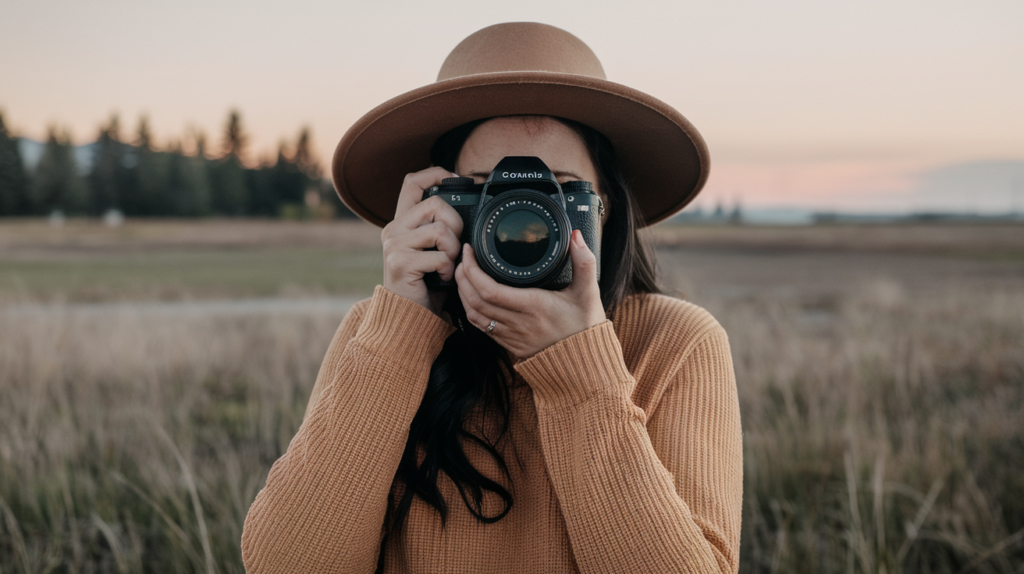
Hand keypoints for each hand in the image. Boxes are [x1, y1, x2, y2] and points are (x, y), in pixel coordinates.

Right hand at [381, 167, 463, 315]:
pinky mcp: (400, 262)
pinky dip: (448, 270)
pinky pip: (439, 256)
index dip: (435, 173)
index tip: (455, 179)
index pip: (412, 182)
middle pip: (436, 204)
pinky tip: (441, 279)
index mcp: (401, 222)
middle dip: (455, 225)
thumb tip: (467, 207)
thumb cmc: (427, 284)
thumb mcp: (432, 250)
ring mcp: (394, 245)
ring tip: (447, 266)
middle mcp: (393, 229)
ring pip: (440, 229)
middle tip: (453, 248)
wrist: (409, 317)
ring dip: (452, 251)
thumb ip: (439, 228)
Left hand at [455, 230, 605, 358]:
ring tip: (463, 274)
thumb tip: (576, 236)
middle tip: (463, 258)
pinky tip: (471, 297)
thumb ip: (584, 262)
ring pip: (474, 315)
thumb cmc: (585, 327)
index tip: (470, 252)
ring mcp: (512, 336)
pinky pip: (482, 327)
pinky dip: (471, 310)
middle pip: (475, 301)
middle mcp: (519, 323)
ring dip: (463, 294)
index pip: (490, 290)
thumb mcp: (588, 292)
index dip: (472, 270)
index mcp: (534, 306)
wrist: (585, 365)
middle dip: (463, 277)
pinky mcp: (510, 345)